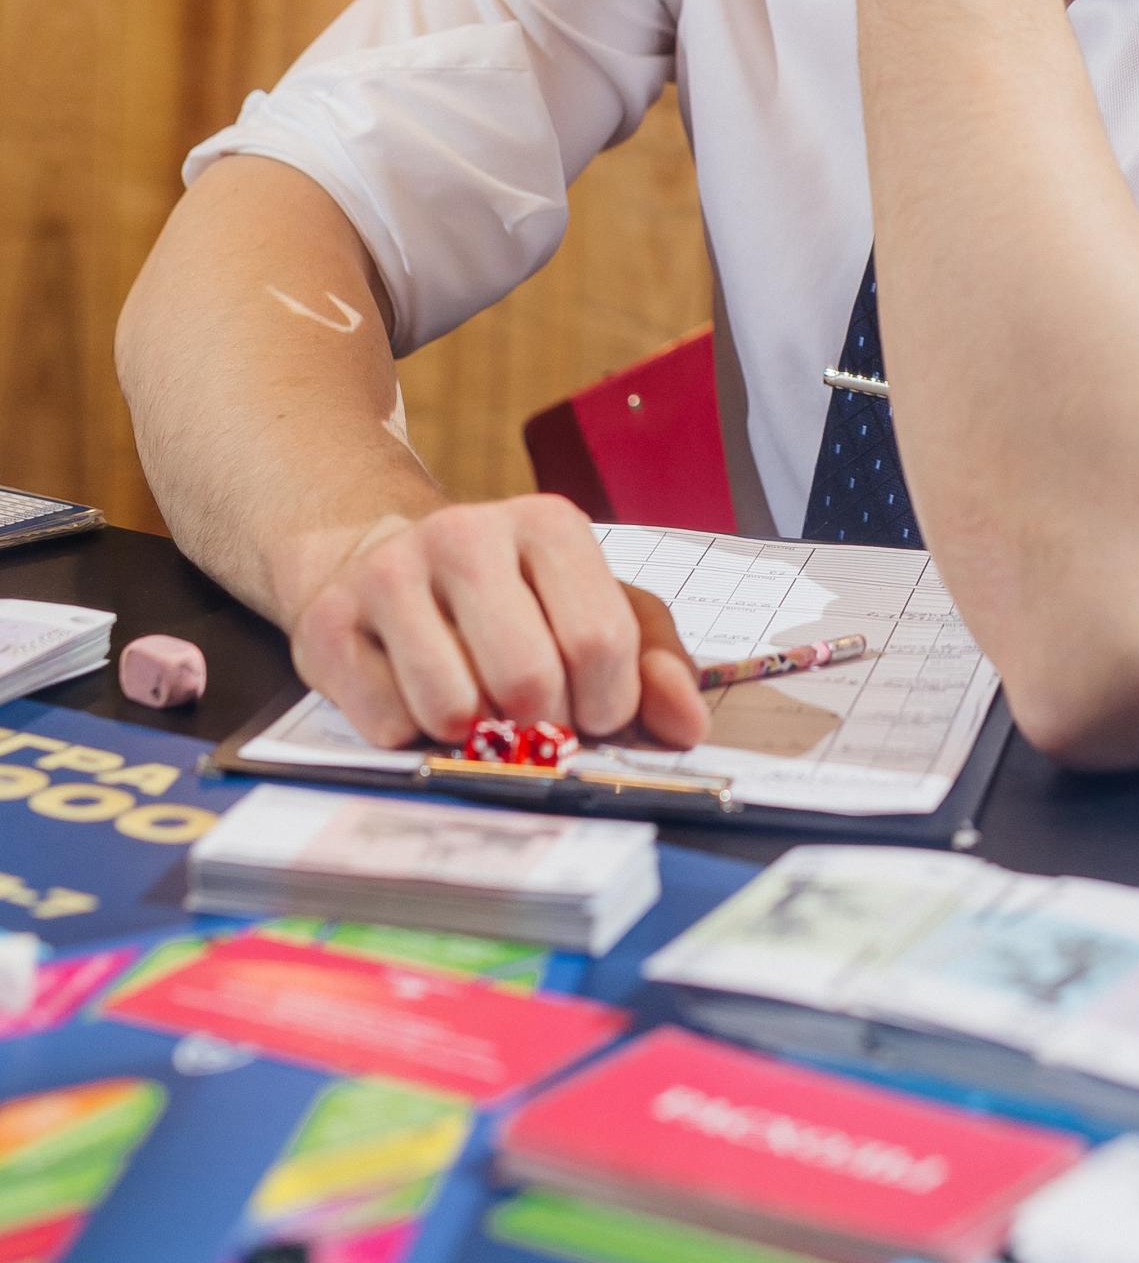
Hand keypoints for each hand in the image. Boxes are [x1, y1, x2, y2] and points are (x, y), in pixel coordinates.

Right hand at [288, 495, 709, 752]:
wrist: (381, 560)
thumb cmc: (511, 598)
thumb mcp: (595, 609)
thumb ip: (654, 663)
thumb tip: (687, 725)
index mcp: (547, 524)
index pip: (599, 641)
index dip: (607, 707)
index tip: (594, 714)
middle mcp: (466, 533)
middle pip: (529, 680)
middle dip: (540, 728)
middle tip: (532, 720)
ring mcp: (389, 573)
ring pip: (452, 710)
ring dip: (472, 737)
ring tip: (474, 706)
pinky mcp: (327, 622)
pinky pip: (387, 726)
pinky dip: (411, 738)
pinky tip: (412, 697)